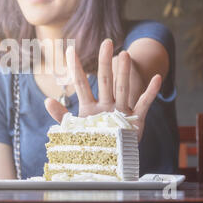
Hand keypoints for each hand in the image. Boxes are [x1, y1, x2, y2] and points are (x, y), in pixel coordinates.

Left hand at [44, 39, 161, 140]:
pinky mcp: (136, 120)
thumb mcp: (75, 130)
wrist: (111, 160)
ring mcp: (121, 111)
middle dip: (104, 62)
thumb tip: (46, 101)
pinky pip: (144, 103)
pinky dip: (150, 92)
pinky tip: (155, 78)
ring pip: (122, 88)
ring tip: (124, 54)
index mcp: (89, 107)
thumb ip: (61, 116)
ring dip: (123, 73)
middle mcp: (106, 105)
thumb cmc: (93, 142)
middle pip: (105, 80)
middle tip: (106, 42)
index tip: (69, 49)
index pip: (81, 83)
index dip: (75, 67)